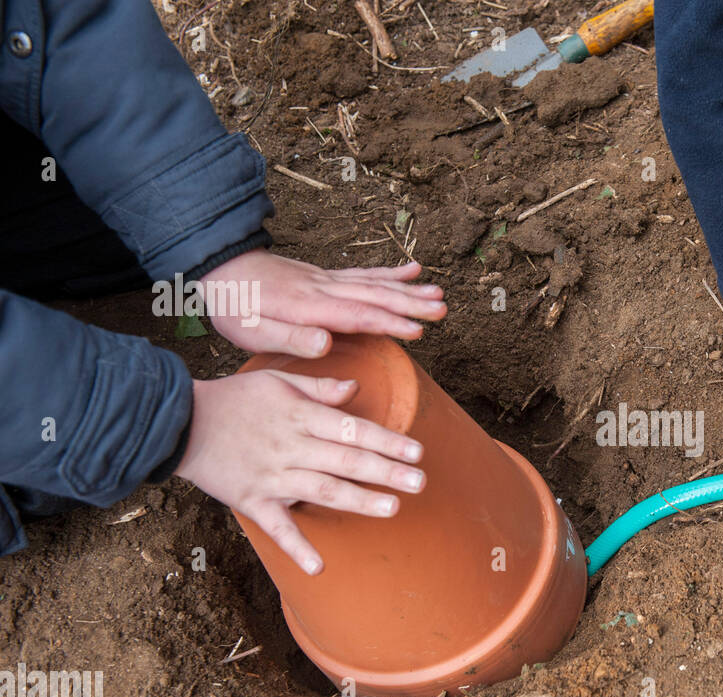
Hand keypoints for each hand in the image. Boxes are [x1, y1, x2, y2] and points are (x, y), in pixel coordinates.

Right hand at [175, 371, 426, 573]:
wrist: (179, 422)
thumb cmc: (234, 398)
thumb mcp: (276, 380)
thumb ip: (319, 388)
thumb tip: (355, 389)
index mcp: (299, 417)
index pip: (352, 429)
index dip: (386, 440)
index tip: (416, 451)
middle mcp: (290, 447)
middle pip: (345, 461)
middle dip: (386, 471)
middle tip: (420, 482)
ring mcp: (272, 476)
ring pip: (322, 491)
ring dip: (358, 501)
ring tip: (393, 508)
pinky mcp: (252, 501)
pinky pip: (277, 527)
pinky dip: (296, 548)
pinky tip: (318, 567)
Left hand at [200, 250, 445, 356]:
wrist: (217, 266)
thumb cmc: (234, 306)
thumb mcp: (252, 331)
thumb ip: (291, 338)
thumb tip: (328, 342)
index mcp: (309, 306)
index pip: (357, 315)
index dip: (389, 323)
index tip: (419, 330)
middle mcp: (324, 288)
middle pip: (375, 295)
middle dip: (412, 304)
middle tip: (444, 310)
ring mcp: (326, 279)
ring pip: (375, 283)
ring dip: (409, 289)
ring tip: (440, 294)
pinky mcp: (325, 277)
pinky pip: (364, 273)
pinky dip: (391, 272)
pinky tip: (413, 269)